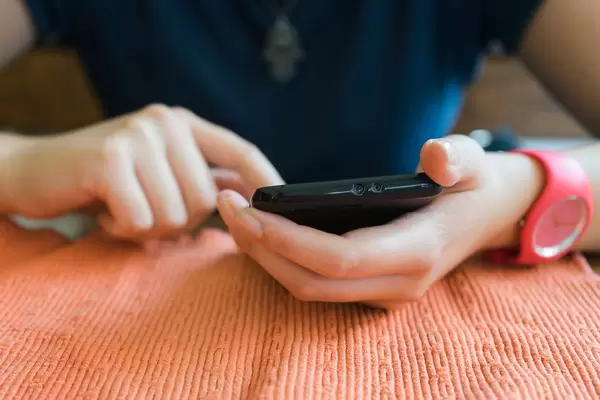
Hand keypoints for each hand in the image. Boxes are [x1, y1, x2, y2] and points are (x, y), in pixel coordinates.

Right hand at [3, 104, 282, 239]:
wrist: (33, 172)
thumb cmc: (105, 182)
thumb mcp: (160, 174)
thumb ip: (202, 181)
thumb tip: (251, 200)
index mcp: (184, 125)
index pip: (242, 151)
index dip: (267, 180)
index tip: (283, 205)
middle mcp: (165, 122)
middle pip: (207, 200)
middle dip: (177, 222)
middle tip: (142, 209)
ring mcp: (137, 135)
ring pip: (176, 215)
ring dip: (147, 227)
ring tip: (120, 206)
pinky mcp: (110, 157)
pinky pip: (141, 220)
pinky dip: (121, 228)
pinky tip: (103, 210)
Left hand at [217, 135, 542, 308]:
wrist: (487, 218)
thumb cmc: (474, 186)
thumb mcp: (474, 164)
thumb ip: (457, 158)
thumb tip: (433, 157)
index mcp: (419, 251)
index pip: (341, 259)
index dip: (291, 241)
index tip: (248, 213)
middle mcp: (398, 284)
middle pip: (314, 283)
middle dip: (264, 251)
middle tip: (226, 209)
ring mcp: (385, 293)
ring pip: (311, 290)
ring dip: (267, 259)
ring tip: (235, 217)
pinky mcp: (373, 290)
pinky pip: (317, 286)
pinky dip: (284, 262)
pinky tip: (262, 231)